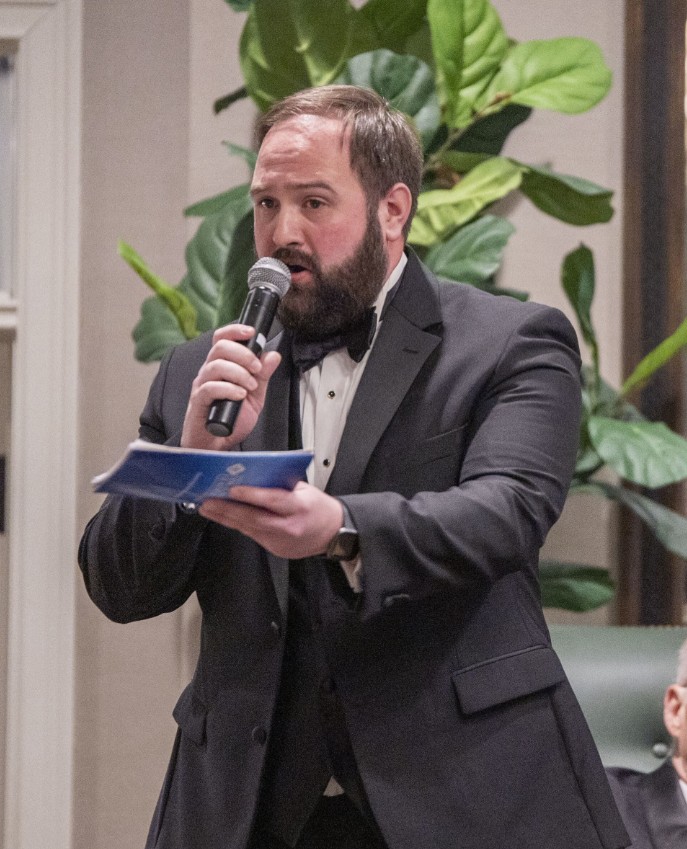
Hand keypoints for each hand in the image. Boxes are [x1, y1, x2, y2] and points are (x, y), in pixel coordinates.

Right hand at [181, 324, 281, 450]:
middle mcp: (209, 372)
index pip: (222, 339)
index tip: (252, 333)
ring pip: (216, 365)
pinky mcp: (198, 401)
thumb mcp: (254, 396)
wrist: (216, 445)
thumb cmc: (231, 420)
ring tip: (250, 386)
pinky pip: (210, 387)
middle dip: (244, 354)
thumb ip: (263, 376)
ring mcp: (202, 385)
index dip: (235, 331)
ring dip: (239, 373)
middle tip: (257, 369)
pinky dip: (229, 389)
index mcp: (221, 366)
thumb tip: (273, 356)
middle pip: (220, 347)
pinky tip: (240, 396)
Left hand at [198, 482, 343, 559]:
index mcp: (300, 507)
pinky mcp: (275, 549)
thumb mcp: (305, 489)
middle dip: (228, 509)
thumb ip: (280, 484)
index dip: (252, 496)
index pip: (273, 500)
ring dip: (226, 518)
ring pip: (249, 529)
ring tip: (208, 508)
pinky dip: (238, 525)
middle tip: (209, 501)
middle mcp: (290, 527)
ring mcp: (281, 541)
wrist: (332, 533)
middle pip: (255, 519)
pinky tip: (224, 517)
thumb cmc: (319, 507)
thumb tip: (253, 476)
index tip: (232, 489)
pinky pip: (253, 535)